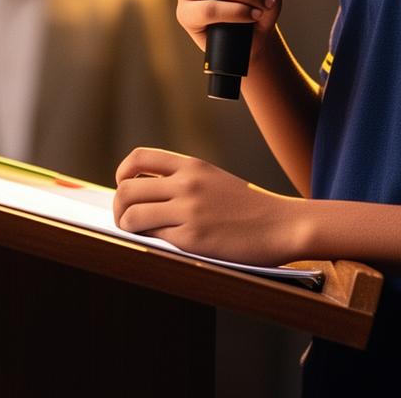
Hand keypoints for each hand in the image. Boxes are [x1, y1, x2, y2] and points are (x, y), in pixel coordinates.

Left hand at [112, 147, 304, 264]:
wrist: (281, 225)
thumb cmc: (248, 207)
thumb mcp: (214, 179)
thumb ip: (182, 180)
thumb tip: (142, 191)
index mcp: (192, 166)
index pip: (139, 158)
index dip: (122, 173)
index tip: (123, 186)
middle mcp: (187, 184)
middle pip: (127, 189)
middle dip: (118, 206)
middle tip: (124, 217)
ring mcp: (189, 211)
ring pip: (132, 215)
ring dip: (126, 226)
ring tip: (135, 232)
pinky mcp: (193, 239)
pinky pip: (154, 238)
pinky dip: (150, 241)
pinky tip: (160, 242)